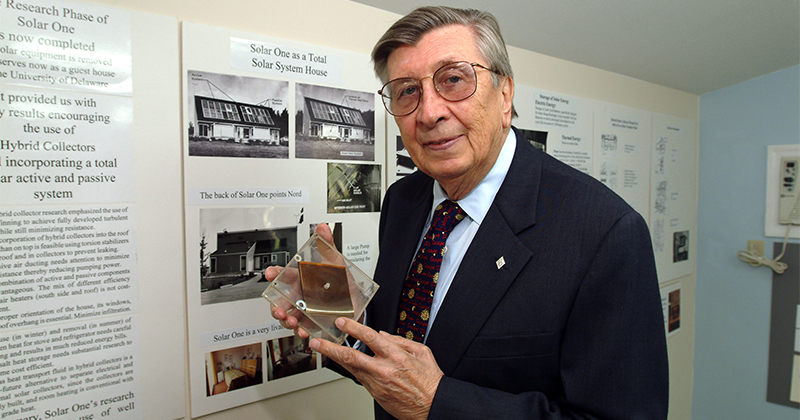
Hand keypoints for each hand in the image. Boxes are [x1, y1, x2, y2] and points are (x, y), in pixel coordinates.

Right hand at [268, 223, 336, 338]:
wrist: (356, 302)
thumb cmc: (341, 283)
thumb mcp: (336, 263)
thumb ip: (328, 245)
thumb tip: (323, 227)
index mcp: (301, 279)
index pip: (283, 275)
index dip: (274, 274)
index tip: (270, 273)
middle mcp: (299, 296)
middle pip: (279, 301)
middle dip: (276, 306)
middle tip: (279, 309)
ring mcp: (304, 311)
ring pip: (287, 317)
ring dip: (286, 320)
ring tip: (291, 321)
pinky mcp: (311, 323)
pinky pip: (301, 329)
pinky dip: (300, 331)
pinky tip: (303, 331)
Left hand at [310, 317, 442, 419]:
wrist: (433, 406)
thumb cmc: (430, 381)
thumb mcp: (422, 352)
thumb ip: (401, 341)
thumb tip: (383, 335)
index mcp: (396, 356)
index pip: (369, 337)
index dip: (352, 328)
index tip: (341, 322)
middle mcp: (384, 369)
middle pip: (351, 356)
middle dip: (331, 348)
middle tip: (317, 341)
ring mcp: (378, 383)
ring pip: (351, 369)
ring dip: (335, 359)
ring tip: (322, 350)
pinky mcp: (376, 394)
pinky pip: (360, 378)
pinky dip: (351, 369)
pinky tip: (344, 363)